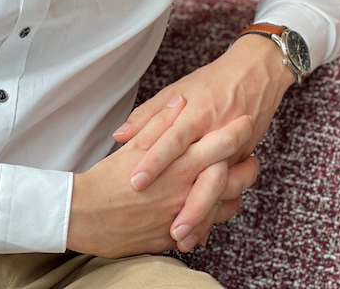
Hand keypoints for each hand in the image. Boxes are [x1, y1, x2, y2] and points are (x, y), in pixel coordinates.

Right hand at [66, 114, 258, 257]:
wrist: (86, 216)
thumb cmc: (107, 178)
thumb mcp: (135, 145)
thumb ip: (160, 122)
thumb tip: (179, 103)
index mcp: (178, 164)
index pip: (219, 145)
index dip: (236, 133)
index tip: (244, 122)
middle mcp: (187, 190)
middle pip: (233, 180)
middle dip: (248, 169)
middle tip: (253, 159)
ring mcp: (184, 215)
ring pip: (225, 207)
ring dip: (236, 195)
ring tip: (237, 184)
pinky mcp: (176, 236)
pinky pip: (207, 228)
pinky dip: (215, 217)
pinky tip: (214, 208)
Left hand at [111, 34, 293, 239]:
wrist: (256, 75)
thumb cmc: (210, 83)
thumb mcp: (178, 91)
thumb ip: (148, 115)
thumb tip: (119, 135)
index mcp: (197, 114)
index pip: (173, 140)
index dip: (155, 162)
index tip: (135, 182)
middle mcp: (217, 135)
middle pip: (204, 174)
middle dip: (188, 203)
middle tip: (168, 227)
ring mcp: (235, 151)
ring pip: (220, 189)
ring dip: (203, 215)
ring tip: (183, 238)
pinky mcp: (245, 160)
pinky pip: (233, 192)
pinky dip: (217, 213)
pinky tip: (201, 232)